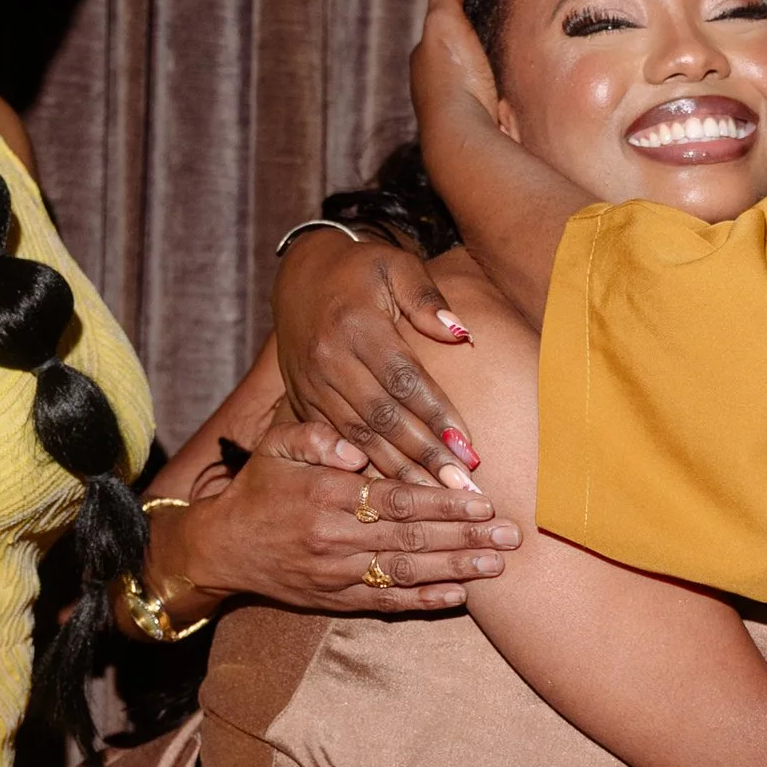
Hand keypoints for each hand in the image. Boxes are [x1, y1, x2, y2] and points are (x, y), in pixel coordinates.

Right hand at [155, 411, 517, 617]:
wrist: (224, 547)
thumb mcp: (276, 445)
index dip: (442, 501)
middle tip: (509, 535)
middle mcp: (335, 537)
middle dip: (465, 537)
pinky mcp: (336, 600)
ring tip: (497, 566)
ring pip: (406, 572)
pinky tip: (458, 596)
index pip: (396, 498)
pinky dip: (424, 601)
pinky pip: (386, 603)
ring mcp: (337, 573)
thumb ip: (315, 437)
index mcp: (326, 495)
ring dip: (455, 570)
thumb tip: (357, 445)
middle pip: (412, 537)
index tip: (482, 499)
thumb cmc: (259, 488)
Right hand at [272, 225, 478, 486]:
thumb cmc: (360, 268)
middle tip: (461, 489)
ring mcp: (312, 384)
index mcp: (355, 326)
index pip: (404, 379)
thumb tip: (461, 334)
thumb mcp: (396, 267)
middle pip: (382, 417)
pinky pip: (336, 441)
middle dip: (424, 456)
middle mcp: (329, 360)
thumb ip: (427, 299)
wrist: (298, 273)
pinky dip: (366, 468)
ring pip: (358, 438)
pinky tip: (394, 492)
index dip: (437, 416)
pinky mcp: (303, 400)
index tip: (468, 448)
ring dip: (399, 472)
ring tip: (436, 499)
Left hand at [409, 0, 502, 170]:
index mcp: (425, 62)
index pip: (440, 32)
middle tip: (498, 36)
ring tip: (513, 66)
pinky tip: (519, 100)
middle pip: (459, 61)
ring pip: (477, 86)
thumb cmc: (453, 80)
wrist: (467, 141)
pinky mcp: (486, 132)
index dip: (455, 18)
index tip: (473, 6)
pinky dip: (505, 100)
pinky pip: (498, 108)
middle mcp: (437, 90)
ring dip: (490, 78)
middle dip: (473, 51)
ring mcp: (461, 114)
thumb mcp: (446, 19)